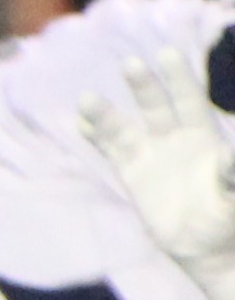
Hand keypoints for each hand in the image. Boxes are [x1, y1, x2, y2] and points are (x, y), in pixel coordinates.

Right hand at [72, 49, 234, 272]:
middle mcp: (173, 138)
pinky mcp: (130, 173)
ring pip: (124, 127)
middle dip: (143, 86)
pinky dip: (96, 135)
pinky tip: (81, 122)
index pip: (189, 100)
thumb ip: (231, 171)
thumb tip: (234, 154)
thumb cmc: (228, 213)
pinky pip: (110, 150)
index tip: (166, 54)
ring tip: (88, 99)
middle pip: (155, 106)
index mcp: (202, 137)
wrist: (205, 244)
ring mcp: (149, 154)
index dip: (179, 79)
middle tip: (132, 64)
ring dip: (106, 113)